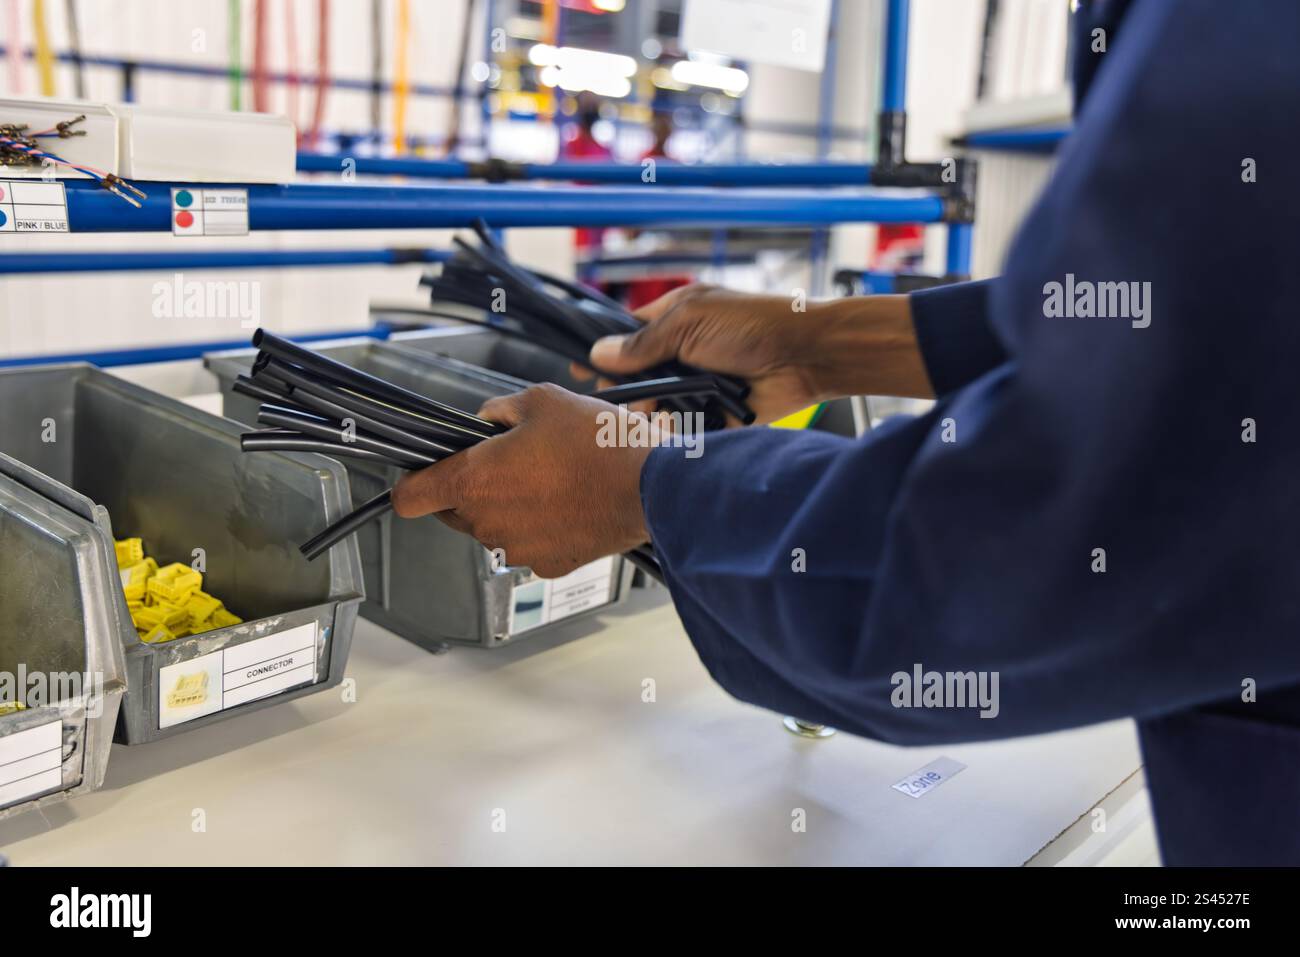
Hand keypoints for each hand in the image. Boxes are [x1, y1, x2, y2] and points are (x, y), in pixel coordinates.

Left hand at [390, 384, 651, 577]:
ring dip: (509, 507)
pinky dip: (540, 527)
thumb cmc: (598, 444)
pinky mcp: (549, 564)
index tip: (422, 475)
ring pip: (494, 528)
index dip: (412, 483)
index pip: (410, 497)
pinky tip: (568, 503)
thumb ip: (500, 410)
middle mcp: (487, 522)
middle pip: (453, 511)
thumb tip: (488, 420)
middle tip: (510, 461)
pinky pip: (529, 544)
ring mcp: (517, 549)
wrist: (651, 488)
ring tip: (551, 479)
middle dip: (470, 488)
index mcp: (474, 480)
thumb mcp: (542, 400)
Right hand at [579, 284, 934, 424]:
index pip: (626, 337)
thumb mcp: (690, 322)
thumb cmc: (753, 324)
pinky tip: (675, 430)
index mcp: (674, 321)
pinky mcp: (715, 415)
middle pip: (637, 379)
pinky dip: (677, 431)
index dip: (603, 354)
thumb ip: (644, 341)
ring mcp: (698, 386)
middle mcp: (683, 354)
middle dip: (630, 391)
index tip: (578, 370)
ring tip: (657, 414)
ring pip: (657, 408)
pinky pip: (684, 429)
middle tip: (628, 399)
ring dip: (653, 413)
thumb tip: (599, 353)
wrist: (807, 356)